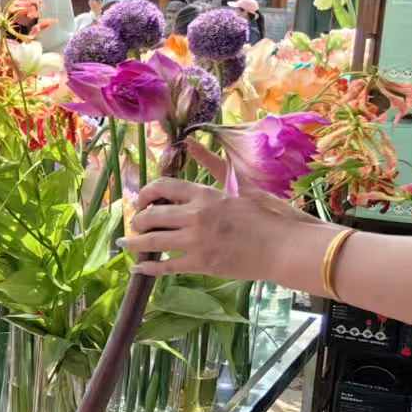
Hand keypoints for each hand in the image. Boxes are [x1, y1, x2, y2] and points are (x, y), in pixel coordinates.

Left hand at [120, 175, 319, 281]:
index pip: (161, 187)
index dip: (145, 193)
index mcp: (205, 194)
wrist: (286, 247)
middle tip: (134, 224)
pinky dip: (149, 269)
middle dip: (137, 220)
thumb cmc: (268, 215)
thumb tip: (191, 142)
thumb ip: (213, 165)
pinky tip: (139, 269)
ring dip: (134, 243)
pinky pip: (166, 267)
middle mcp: (196, 216)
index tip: (140, 200)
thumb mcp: (240, 185)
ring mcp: (197, 242)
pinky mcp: (202, 264)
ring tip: (126, 243)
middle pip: (151, 215)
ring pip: (152, 242)